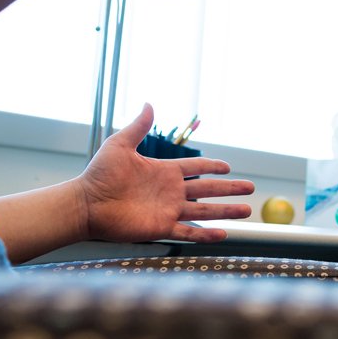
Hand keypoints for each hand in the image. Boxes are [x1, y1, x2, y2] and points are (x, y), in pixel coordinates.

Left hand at [77, 104, 253, 242]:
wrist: (86, 204)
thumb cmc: (99, 174)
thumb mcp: (120, 145)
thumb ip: (138, 127)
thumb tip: (149, 103)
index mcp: (164, 171)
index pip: (196, 168)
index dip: (212, 167)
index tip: (228, 167)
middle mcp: (170, 192)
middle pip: (208, 190)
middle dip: (230, 190)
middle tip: (251, 189)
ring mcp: (167, 211)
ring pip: (205, 212)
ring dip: (226, 211)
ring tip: (247, 211)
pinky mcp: (161, 227)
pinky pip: (188, 232)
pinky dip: (206, 235)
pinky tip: (223, 234)